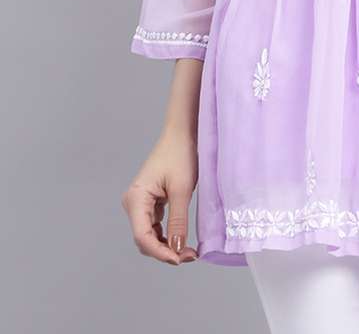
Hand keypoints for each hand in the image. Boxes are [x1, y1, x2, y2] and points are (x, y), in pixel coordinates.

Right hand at [122, 128, 199, 264]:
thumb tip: (177, 250)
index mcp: (136, 199)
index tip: (181, 259)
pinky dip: (166, 235)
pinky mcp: (148, 202)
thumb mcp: (182, 190)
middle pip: (144, 239)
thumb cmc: (181, 155)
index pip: (143, 237)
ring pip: (149, 235)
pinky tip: (180, 240)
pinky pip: (154, 226)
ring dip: (166, 245)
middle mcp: (132, 203)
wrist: (181, 134)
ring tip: (188, 251)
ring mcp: (139, 203)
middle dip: (165, 251)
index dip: (161, 252)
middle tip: (190, 256)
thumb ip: (178, 221)